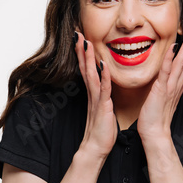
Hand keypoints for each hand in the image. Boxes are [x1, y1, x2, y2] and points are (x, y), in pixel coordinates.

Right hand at [74, 31, 116, 158]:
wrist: (96, 148)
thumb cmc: (101, 130)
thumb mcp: (102, 109)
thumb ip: (102, 97)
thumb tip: (103, 86)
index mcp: (94, 93)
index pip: (86, 69)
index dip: (83, 53)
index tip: (81, 38)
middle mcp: (93, 94)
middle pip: (85, 67)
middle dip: (81, 50)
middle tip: (78, 34)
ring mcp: (96, 99)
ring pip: (91, 74)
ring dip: (89, 58)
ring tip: (86, 43)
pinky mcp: (102, 107)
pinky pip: (103, 89)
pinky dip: (103, 76)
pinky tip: (103, 65)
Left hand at [137, 23, 182, 140]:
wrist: (154, 134)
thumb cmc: (155, 117)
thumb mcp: (164, 97)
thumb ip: (168, 85)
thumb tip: (169, 76)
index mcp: (178, 85)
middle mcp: (177, 84)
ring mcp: (171, 87)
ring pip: (182, 63)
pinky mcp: (161, 90)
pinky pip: (166, 71)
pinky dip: (170, 58)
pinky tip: (174, 46)